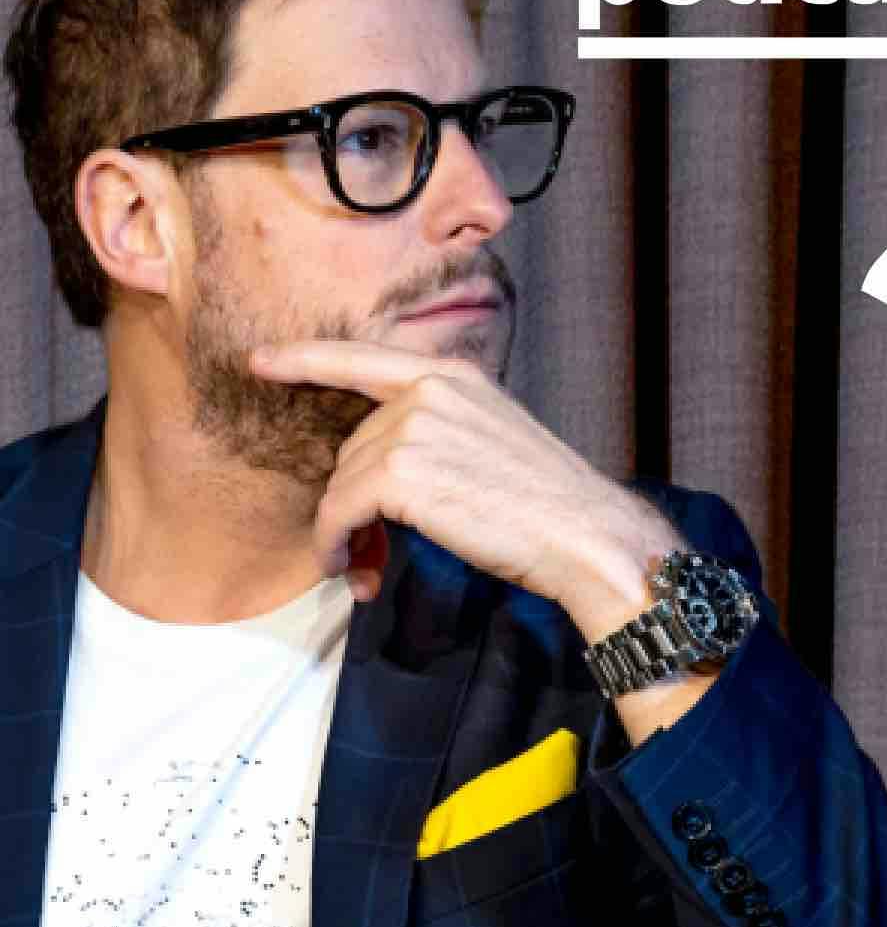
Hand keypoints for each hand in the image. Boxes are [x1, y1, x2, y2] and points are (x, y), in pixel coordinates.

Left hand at [247, 341, 671, 631]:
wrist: (586, 536)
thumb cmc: (553, 506)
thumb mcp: (497, 440)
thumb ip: (443, 431)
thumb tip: (385, 467)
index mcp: (455, 377)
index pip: (364, 358)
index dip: (306, 359)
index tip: (261, 362)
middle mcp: (430, 392)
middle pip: (354, 444)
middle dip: (351, 499)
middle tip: (362, 549)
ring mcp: (414, 428)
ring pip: (343, 481)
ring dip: (343, 530)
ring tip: (360, 569)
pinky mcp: (401, 473)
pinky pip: (341, 509)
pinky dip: (336, 543)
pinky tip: (351, 569)